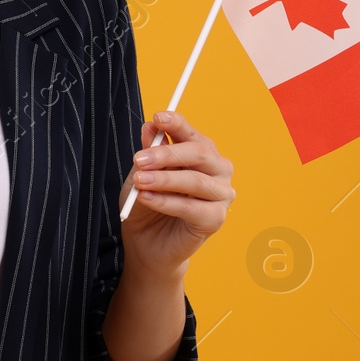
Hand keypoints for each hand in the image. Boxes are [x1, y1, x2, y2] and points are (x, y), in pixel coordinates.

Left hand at [119, 110, 235, 277]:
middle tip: (139, 159)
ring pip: (195, 181)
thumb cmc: (146, 203)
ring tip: (140, 180)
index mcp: (200, 153)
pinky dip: (165, 201)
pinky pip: (191, 207)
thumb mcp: (141, 173)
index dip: (177, 123)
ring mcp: (221, 195)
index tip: (158, 118)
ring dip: (164, 179)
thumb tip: (150, 127)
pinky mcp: (215, 219)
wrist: (146, 242)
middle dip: (166, 153)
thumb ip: (148, 153)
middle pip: (199, 153)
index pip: (191, 134)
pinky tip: (146, 198)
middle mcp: (217, 170)